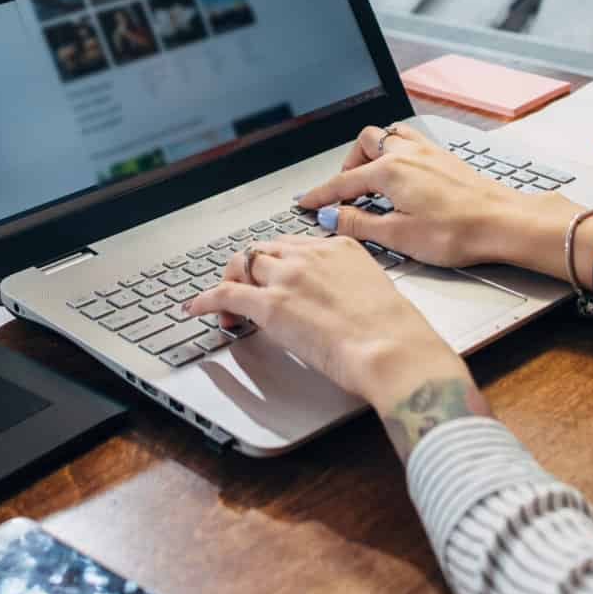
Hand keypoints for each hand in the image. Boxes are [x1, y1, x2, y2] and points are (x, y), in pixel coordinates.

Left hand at [183, 234, 489, 458]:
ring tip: (225, 303)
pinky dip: (206, 299)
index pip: (293, 244)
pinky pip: (225, 293)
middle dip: (249, 268)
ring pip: (241, 266)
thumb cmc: (395, 332)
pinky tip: (196, 308)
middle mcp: (309, 256)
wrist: (394, 349)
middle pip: (262, 250)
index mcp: (339, 248)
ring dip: (228, 282)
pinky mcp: (270, 305)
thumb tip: (334, 305)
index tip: (270, 273)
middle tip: (243, 288)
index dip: (275, 260)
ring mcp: (287, 277)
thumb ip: (348, 288)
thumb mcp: (375, 293)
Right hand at [292, 123, 535, 269]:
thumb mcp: (399, 235)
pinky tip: (403, 173)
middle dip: (348, 165)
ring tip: (370, 177)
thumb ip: (359, 223)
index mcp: (389, 171)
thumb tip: (330, 216)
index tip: (305, 203)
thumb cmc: (458, 230)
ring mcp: (428, 152)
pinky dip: (396, 152)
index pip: (342, 182)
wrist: (504, 222)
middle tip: (343, 192)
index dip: (320, 195)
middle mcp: (407, 154)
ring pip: (389, 135)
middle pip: (364, 144)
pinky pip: (411, 141)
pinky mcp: (445, 158)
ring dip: (373, 152)